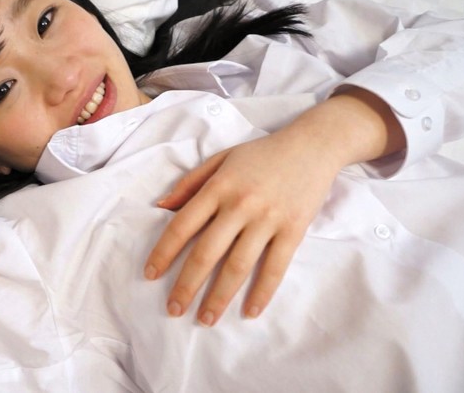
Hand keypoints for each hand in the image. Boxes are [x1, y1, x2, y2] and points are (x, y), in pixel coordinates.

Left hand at [145, 130, 338, 325]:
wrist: (313, 145)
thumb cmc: (262, 154)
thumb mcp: (221, 159)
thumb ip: (190, 183)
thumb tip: (160, 207)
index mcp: (218, 187)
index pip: (182, 225)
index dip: (163, 252)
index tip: (150, 275)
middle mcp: (240, 204)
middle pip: (206, 252)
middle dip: (186, 284)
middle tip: (173, 309)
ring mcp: (268, 219)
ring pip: (238, 265)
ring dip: (219, 297)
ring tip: (205, 319)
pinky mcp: (293, 230)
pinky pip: (275, 267)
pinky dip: (262, 292)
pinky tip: (249, 312)